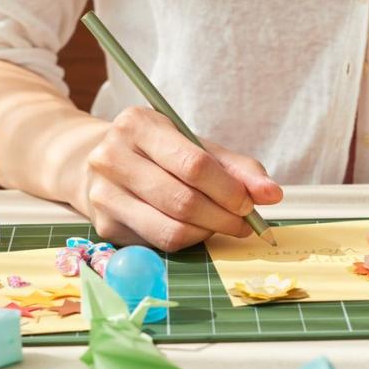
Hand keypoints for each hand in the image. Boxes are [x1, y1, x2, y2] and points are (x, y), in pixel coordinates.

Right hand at [84, 106, 283, 250]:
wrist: (97, 162)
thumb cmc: (158, 153)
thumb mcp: (194, 146)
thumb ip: (235, 168)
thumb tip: (271, 194)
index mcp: (137, 125)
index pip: (193, 164)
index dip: (228, 190)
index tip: (249, 203)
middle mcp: (111, 157)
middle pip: (182, 200)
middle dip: (222, 217)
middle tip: (243, 223)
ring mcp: (104, 194)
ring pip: (171, 229)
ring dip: (208, 233)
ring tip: (223, 226)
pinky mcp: (105, 226)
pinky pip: (159, 244)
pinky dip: (187, 241)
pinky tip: (196, 230)